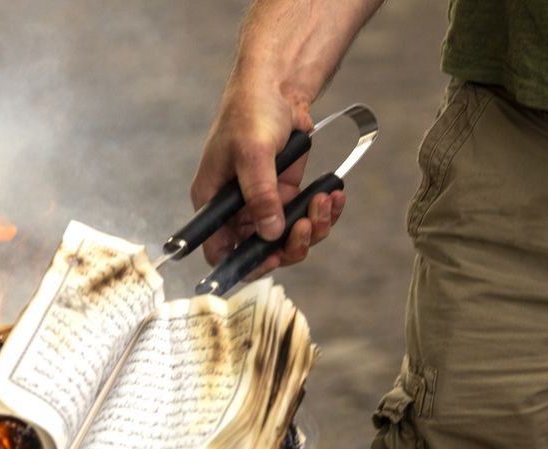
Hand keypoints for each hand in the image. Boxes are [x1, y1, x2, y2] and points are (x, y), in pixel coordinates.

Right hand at [190, 82, 346, 277]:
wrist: (277, 87)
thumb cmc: (250, 112)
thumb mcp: (252, 152)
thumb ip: (260, 194)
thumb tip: (270, 232)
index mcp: (214, 203)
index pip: (220, 250)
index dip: (243, 263)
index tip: (271, 258)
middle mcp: (237, 210)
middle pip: (261, 251)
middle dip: (288, 245)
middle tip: (306, 227)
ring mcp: (264, 204)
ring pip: (288, 238)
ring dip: (312, 227)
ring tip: (325, 200)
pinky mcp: (287, 195)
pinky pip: (307, 218)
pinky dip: (324, 212)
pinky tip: (334, 195)